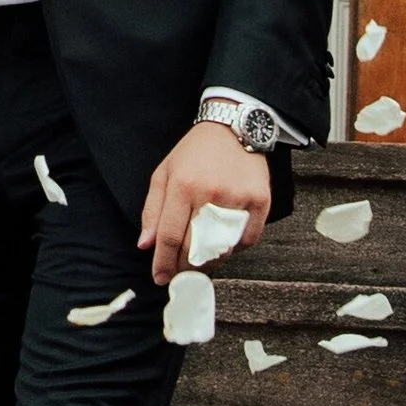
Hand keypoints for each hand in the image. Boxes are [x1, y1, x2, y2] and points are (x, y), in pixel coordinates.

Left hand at [139, 121, 267, 286]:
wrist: (232, 128)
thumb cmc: (194, 153)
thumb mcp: (164, 173)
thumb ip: (152, 210)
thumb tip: (146, 245)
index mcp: (183, 186)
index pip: (169, 236)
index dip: (163, 263)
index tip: (160, 278)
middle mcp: (211, 193)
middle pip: (195, 248)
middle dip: (184, 268)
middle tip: (179, 274)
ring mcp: (238, 198)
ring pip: (222, 249)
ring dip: (209, 261)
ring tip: (200, 258)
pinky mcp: (260, 201)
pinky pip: (246, 240)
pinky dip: (234, 248)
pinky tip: (224, 241)